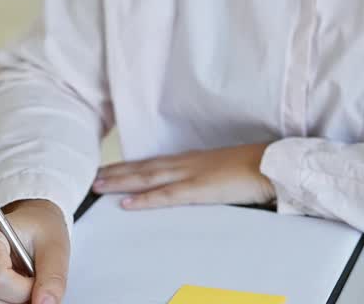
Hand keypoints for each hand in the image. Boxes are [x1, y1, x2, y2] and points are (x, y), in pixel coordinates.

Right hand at [0, 199, 68, 303]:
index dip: (22, 290)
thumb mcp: (55, 247)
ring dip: (7, 303)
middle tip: (32, 286)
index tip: (36, 281)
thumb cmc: (38, 228)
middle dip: (15, 301)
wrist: (30, 225)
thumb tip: (46, 303)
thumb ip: (53, 277)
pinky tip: (13, 291)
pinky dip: (1, 303)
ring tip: (23, 286)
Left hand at [92, 142, 275, 209]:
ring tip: (99, 186)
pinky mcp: (198, 189)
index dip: (130, 166)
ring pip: (148, 178)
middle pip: (144, 167)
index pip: (154, 162)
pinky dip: (144, 200)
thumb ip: (206, 175)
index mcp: (192, 160)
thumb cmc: (253, 167)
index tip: (109, 169)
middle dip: (117, 172)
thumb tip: (198, 183)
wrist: (270, 164)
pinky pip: (166, 196)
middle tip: (92, 177)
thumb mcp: (224, 169)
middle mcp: (186, 163)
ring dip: (121, 182)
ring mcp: (190, 175)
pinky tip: (127, 204)